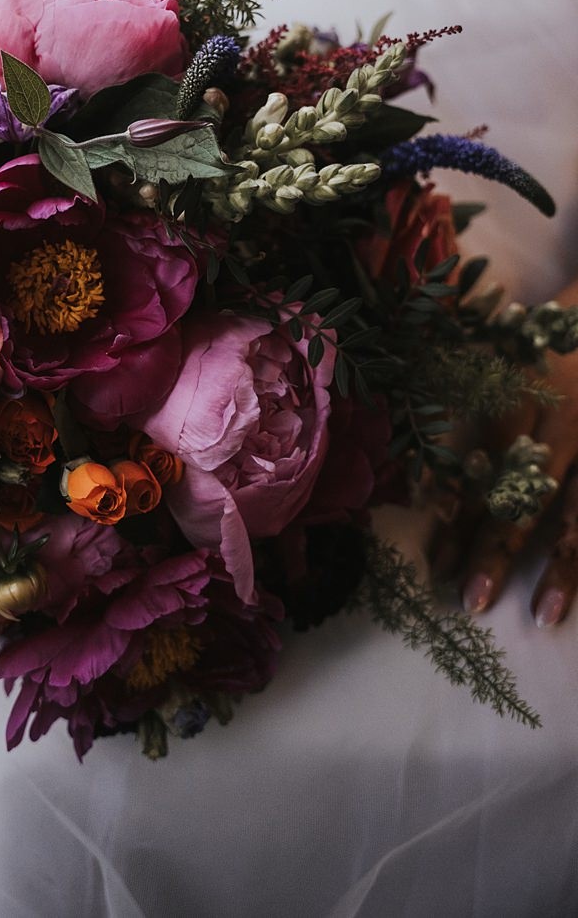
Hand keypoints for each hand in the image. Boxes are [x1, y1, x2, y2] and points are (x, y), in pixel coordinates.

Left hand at [450, 329, 577, 626]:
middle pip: (526, 496)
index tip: (437, 563)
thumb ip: (447, 376)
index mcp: (517, 395)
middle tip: (470, 601)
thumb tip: (392, 432)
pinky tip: (577, 590)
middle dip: (498, 551)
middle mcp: (560, 421)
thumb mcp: (491, 341)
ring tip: (544, 615)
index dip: (460, 516)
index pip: (481, 466)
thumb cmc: (536, 335)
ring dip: (563, 567)